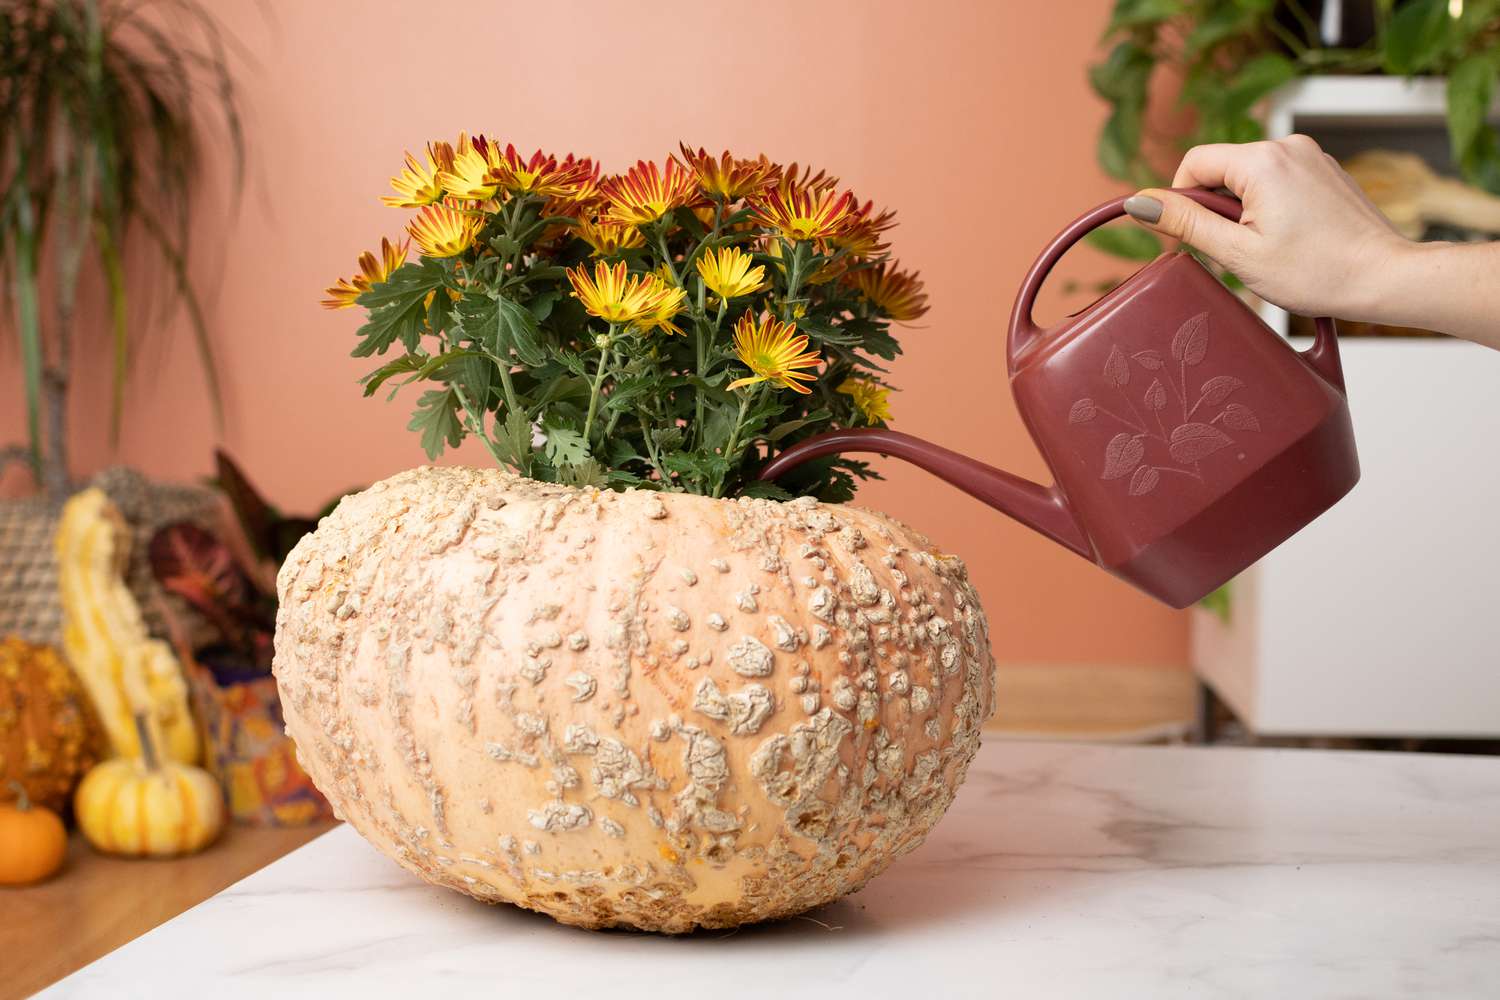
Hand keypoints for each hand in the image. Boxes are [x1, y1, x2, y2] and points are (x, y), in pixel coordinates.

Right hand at [1123, 135, 1410, 319]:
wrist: (1384, 276)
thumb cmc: (1316, 271)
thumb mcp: (1236, 253)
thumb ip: (1185, 222)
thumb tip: (1139, 202)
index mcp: (1262, 161)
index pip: (1193, 163)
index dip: (1178, 201)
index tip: (1184, 239)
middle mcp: (1287, 146)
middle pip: (1220, 169)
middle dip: (1212, 209)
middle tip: (1229, 252)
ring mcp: (1309, 155)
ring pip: (1247, 176)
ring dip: (1239, 210)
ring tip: (1262, 248)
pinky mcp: (1323, 169)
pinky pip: (1275, 180)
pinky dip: (1266, 207)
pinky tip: (1285, 240)